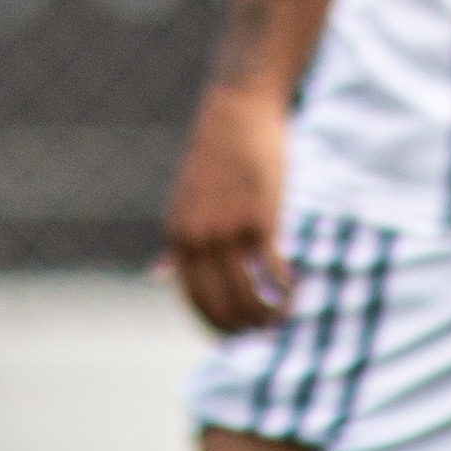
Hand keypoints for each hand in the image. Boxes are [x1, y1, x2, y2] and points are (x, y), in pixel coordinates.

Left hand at [160, 83, 292, 336]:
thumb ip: (175, 245)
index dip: (216, 326)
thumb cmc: (214, 159)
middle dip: (245, 328)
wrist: (236, 113)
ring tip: (283, 314)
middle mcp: (198, 239)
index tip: (236, 337)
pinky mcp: (259, 221)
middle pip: (222, 306)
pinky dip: (286, 289)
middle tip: (266, 331)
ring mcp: (227, 231)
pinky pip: (273, 273)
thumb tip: (156, 276)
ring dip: (269, 316)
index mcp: (178, 236)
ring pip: (249, 297)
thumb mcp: (184, 204)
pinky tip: (294, 287)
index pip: (194, 301)